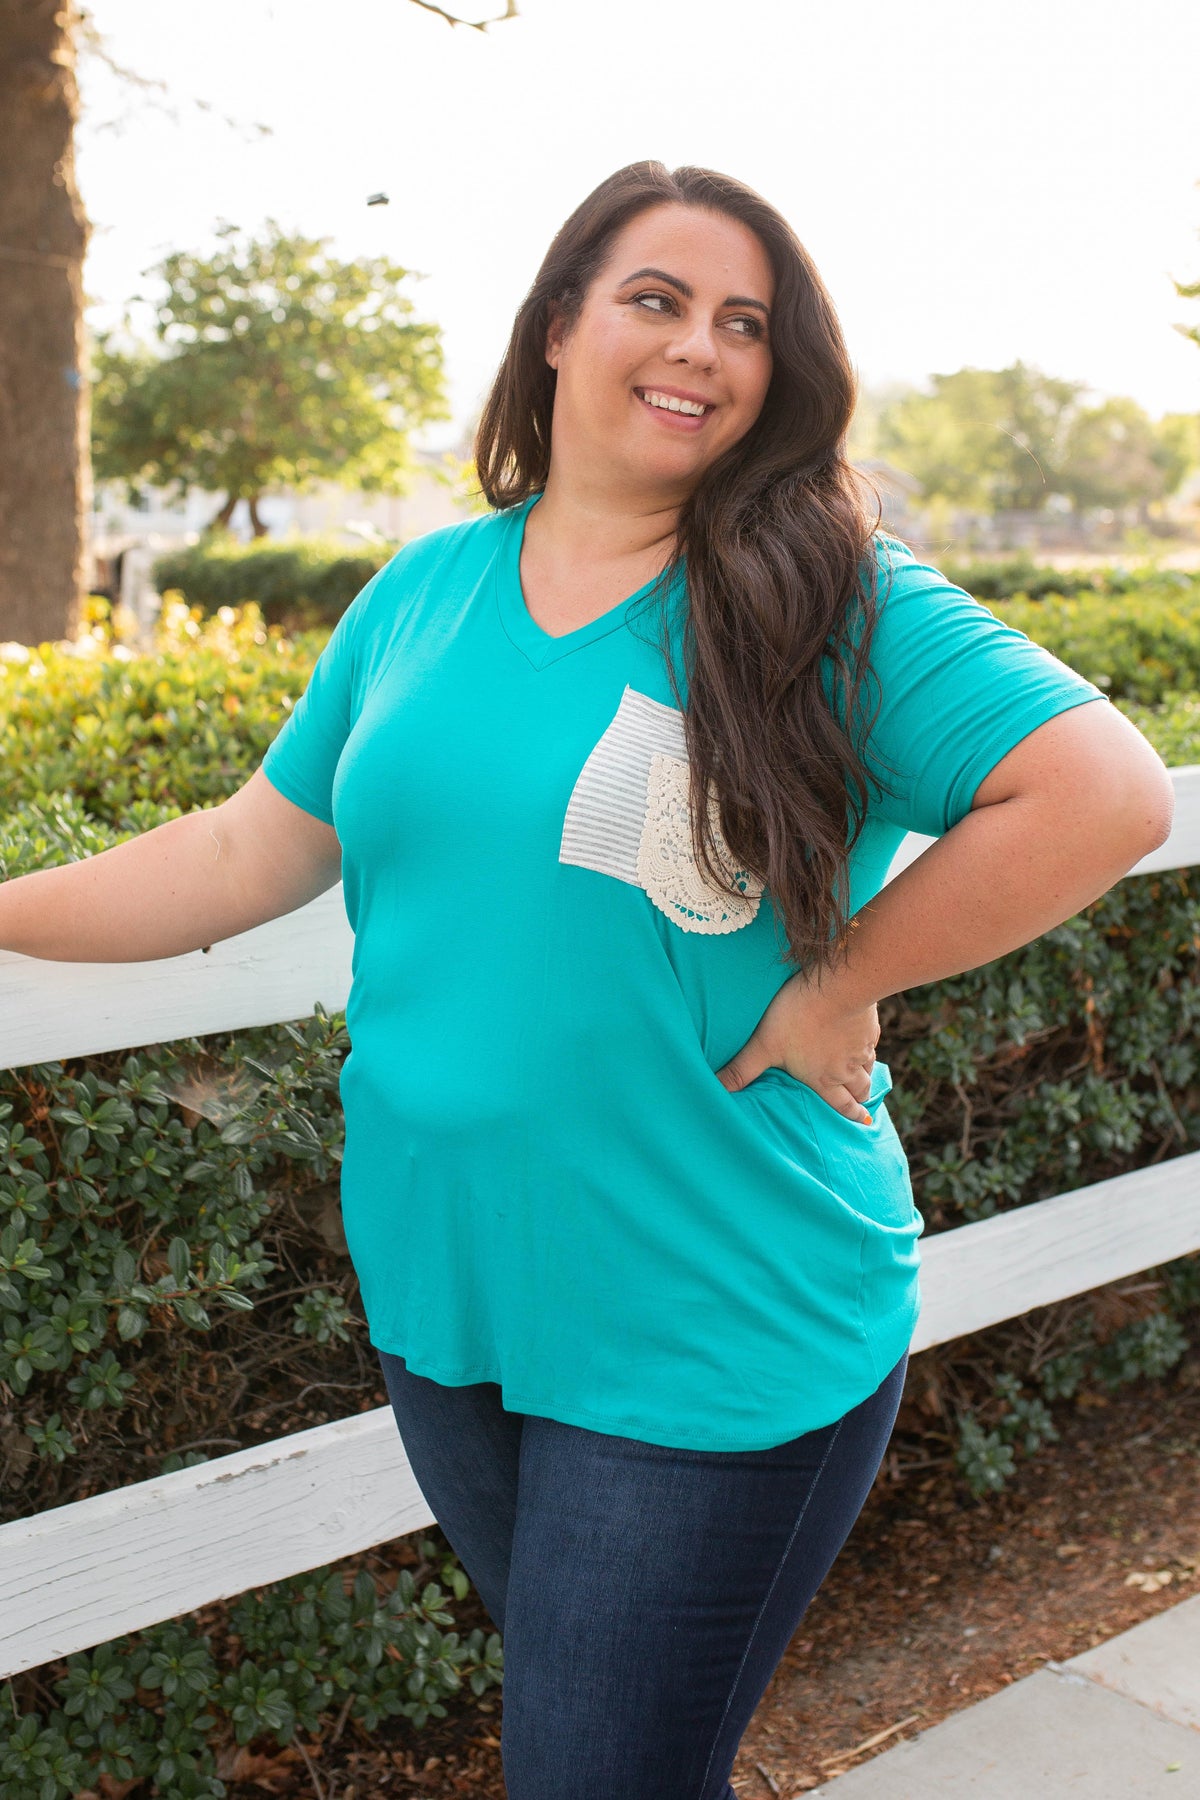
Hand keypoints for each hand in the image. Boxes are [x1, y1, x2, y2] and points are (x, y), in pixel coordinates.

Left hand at [714, 969, 880, 1123]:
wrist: (837, 987)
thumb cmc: (797, 1017)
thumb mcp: (764, 1045)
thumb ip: (742, 1069)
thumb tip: (717, 1088)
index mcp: (823, 1079)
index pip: (840, 1104)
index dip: (850, 1115)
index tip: (862, 1123)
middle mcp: (846, 1069)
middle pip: (861, 1089)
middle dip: (861, 1099)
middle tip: (863, 1104)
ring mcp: (861, 1047)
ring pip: (868, 1068)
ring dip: (866, 1075)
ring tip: (865, 1078)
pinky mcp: (868, 1026)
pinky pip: (872, 1043)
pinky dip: (868, 1047)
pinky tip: (864, 1041)